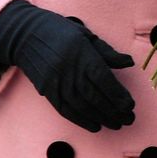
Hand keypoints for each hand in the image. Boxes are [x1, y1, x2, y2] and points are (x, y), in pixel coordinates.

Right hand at [0, 0, 135, 131]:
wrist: (26, 35)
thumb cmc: (61, 32)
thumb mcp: (86, 35)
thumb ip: (107, 52)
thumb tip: (129, 62)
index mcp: (82, 54)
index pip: (103, 79)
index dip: (117, 95)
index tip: (130, 105)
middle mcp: (69, 70)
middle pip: (94, 96)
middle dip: (113, 111)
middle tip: (129, 120)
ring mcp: (56, 82)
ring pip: (81, 106)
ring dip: (100, 118)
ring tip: (116, 124)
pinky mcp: (47, 91)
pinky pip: (65, 110)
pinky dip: (81, 120)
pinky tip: (95, 125)